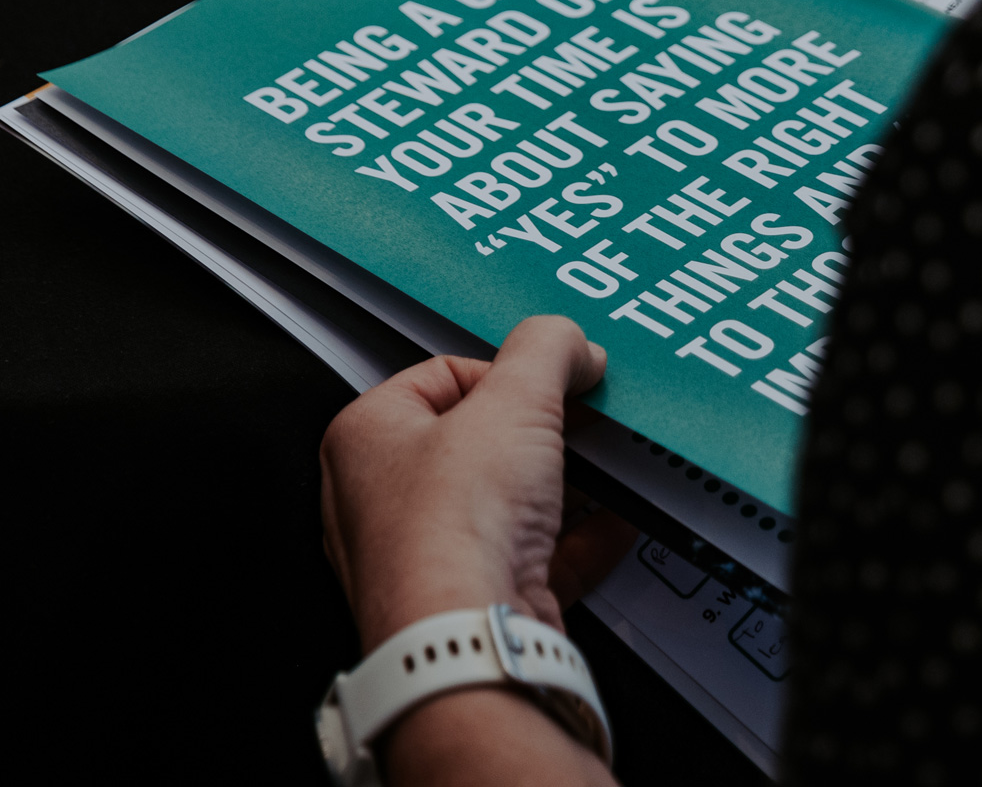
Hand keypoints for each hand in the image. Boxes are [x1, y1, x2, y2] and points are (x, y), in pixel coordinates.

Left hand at [320, 315, 637, 648]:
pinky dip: (575, 540)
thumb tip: (569, 341)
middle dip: (539, 432)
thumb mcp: (514, 401)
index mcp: (367, 438)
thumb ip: (547, 352)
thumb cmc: (452, 528)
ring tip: (605, 465)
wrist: (466, 640)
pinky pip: (529, 559)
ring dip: (562, 486)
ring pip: (504, 505)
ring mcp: (426, 559)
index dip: (507, 371)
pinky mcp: (470, 603)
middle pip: (477, 443)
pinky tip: (614, 523)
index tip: (554, 374)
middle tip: (582, 416)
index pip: (442, 376)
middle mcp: (382, 500)